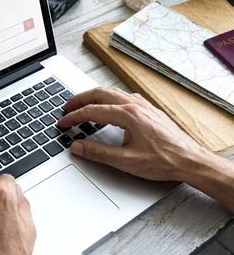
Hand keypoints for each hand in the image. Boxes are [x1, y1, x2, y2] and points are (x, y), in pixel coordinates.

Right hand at [58, 87, 208, 181]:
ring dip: (94, 97)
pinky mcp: (149, 110)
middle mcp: (136, 106)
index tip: (63, 122)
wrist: (191, 161)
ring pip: (112, 93)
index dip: (74, 117)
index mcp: (128, 115)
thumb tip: (78, 146)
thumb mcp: (127, 161)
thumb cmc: (165, 161)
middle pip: (100, 94)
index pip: (92, 111)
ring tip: (82, 105)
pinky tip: (107, 106)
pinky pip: (123, 97)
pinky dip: (108, 99)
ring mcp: (143, 106)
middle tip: (67, 108)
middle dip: (80, 99)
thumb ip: (98, 153)